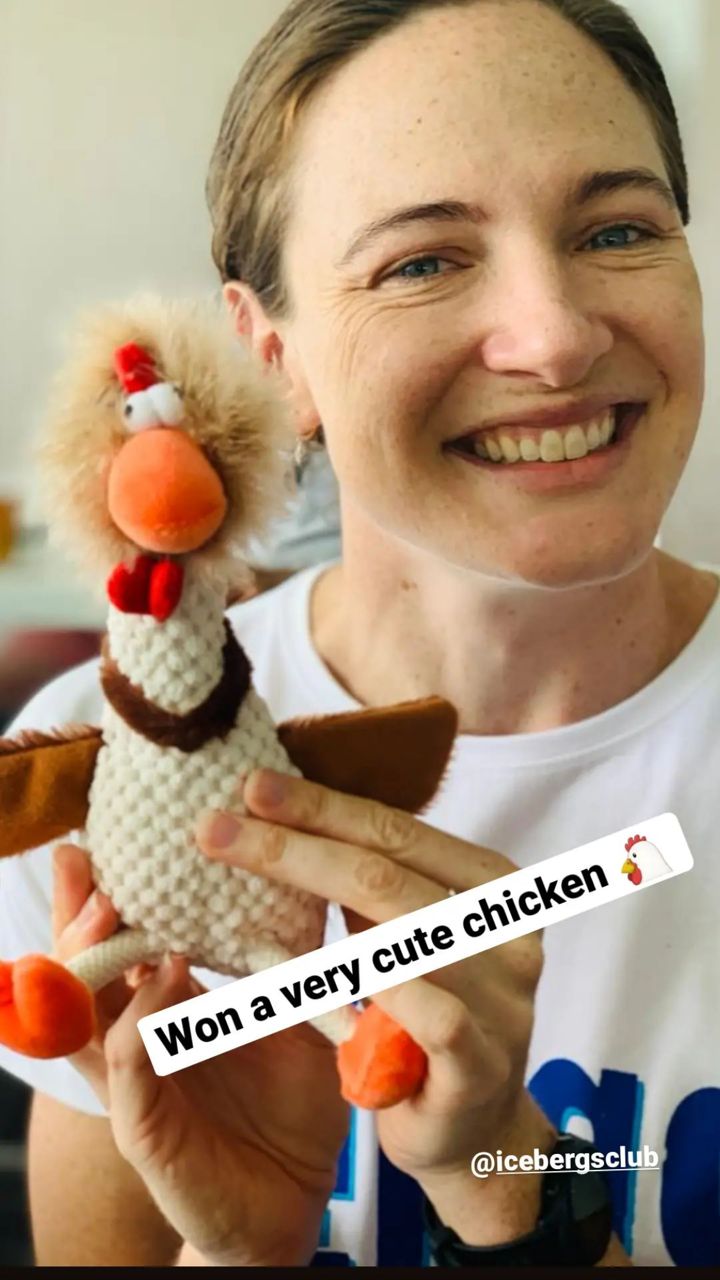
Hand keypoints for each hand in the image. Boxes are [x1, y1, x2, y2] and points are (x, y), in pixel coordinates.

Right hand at [52, 843, 349, 1265]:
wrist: (296, 1199)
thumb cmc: (290, 1104)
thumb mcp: (292, 1017)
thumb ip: (284, 961)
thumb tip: (304, 878)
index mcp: (167, 1008)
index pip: (126, 940)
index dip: (112, 892)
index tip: (113, 836)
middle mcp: (139, 1039)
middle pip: (86, 967)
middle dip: (80, 911)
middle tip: (83, 856)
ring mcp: (134, 1085)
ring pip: (84, 1015)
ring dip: (88, 959)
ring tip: (104, 906)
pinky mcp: (145, 1130)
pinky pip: (125, 1073)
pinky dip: (135, 1026)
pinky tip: (158, 982)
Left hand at [195, 769, 555, 1246]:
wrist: (472, 1129)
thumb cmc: (426, 1015)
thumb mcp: (406, 937)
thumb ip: (373, 884)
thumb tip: (288, 812)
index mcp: (495, 887)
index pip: (398, 832)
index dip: (323, 807)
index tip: (253, 785)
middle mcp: (507, 934)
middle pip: (386, 875)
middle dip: (292, 845)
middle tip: (216, 826)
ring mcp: (503, 1001)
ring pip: (399, 935)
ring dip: (307, 904)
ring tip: (236, 883)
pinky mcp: (480, 1066)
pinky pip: (419, 1017)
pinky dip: (361, 993)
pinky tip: (295, 973)